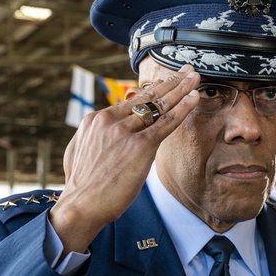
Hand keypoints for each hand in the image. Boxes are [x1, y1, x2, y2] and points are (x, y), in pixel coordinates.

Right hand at [49, 65, 201, 254]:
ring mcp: (125, 131)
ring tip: (195, 77)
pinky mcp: (139, 146)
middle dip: (170, 81)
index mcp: (96, 120)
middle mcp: (110, 120)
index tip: (166, 83)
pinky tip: (194, 98)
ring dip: (181, 88)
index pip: (131, 101)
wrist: (80, 205)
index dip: (153, 90)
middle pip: (147, 96)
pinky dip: (183, 108)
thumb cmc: (82, 187)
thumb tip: (100, 134)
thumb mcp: (80, 152)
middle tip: (187, 70)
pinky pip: (166, 122)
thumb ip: (94, 138)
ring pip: (159, 105)